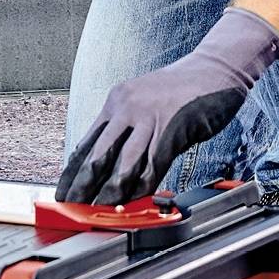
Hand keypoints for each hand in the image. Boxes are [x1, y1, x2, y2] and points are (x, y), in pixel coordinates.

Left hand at [58, 7, 278, 205]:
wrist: (216, 68)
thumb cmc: (185, 89)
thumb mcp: (146, 104)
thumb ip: (130, 130)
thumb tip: (113, 164)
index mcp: (117, 101)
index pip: (86, 142)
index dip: (72, 171)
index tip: (63, 190)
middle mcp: (126, 108)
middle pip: (97, 155)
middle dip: (82, 186)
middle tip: (70, 206)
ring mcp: (148, 117)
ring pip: (122, 163)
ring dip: (108, 191)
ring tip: (97, 210)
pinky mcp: (171, 128)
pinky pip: (152, 165)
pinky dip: (142, 187)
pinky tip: (134, 200)